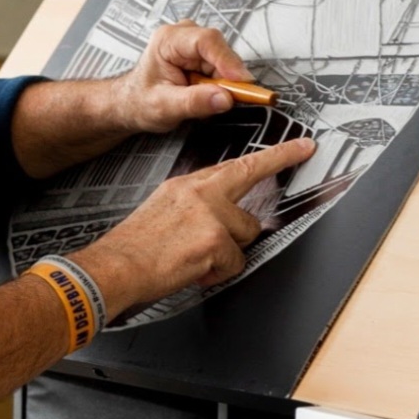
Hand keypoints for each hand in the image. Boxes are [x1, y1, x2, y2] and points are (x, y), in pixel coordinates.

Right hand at [75, 135, 316, 315]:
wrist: (116, 267)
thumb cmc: (134, 248)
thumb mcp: (163, 211)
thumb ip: (195, 207)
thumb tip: (220, 220)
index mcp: (186, 185)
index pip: (234, 165)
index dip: (270, 156)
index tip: (296, 147)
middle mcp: (199, 192)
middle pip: (250, 176)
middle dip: (280, 162)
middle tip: (303, 150)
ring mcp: (209, 213)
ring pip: (246, 232)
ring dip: (229, 252)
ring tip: (199, 258)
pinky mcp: (214, 239)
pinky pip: (236, 262)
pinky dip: (218, 272)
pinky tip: (196, 270)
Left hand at [115, 20, 255, 134]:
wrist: (133, 103)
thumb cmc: (140, 101)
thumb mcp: (164, 107)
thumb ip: (194, 102)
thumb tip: (224, 98)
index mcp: (167, 40)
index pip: (206, 41)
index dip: (228, 60)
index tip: (242, 81)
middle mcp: (183, 36)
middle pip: (220, 50)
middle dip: (228, 77)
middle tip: (229, 100)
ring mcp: (194, 44)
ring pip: (225, 60)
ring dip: (223, 82)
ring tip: (205, 99)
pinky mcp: (203, 56)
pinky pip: (223, 68)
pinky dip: (221, 84)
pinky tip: (206, 94)